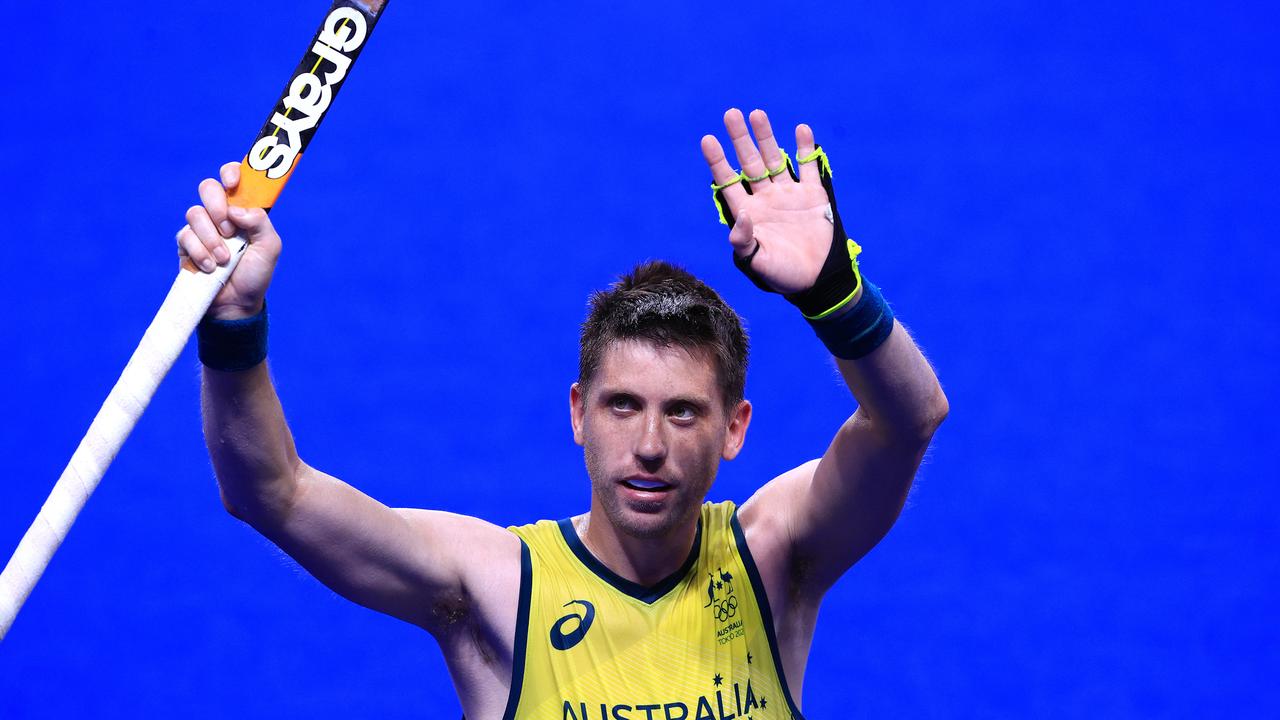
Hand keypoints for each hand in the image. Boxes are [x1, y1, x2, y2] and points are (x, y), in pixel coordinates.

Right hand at [176, 162, 281, 320]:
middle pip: (208, 187)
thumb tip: (237, 209)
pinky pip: (185, 236)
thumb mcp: (269, 248)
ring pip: (195, 213)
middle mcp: (221, 214)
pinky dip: (200, 252)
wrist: (236, 303)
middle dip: (217, 206)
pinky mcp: (186, 244)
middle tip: (229, 229)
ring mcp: (202, 228)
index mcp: (243, 209)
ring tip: (224, 259)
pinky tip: (211, 267)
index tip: (233, 184)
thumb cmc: (256, 274)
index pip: (233, 178)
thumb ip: (260, 223)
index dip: (231, 173)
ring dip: (211, 238)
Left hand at [701, 108, 833, 294]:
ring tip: (757, 114)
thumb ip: (743, 241)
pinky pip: (808, 166)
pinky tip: (800, 129)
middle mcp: (765, 199)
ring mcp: (789, 194)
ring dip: (766, 137)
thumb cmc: (781, 275)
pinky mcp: (812, 195)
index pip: (728, 181)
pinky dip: (805, 149)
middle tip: (730, 114)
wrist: (816, 280)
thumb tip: (740, 215)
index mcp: (747, 213)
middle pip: (749, 163)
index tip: (708, 139)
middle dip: (740, 139)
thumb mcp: (756, 262)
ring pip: (774, 159)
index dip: (718, 160)